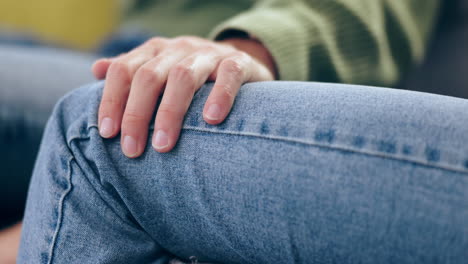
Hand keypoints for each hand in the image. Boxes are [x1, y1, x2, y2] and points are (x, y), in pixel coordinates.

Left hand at [92, 36, 275, 156]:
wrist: (240, 62)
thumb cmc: (193, 77)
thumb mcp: (161, 70)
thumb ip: (131, 72)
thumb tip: (96, 69)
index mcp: (155, 51)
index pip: (124, 70)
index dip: (112, 100)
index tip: (107, 134)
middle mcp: (179, 49)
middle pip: (149, 76)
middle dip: (136, 114)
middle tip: (132, 150)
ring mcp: (209, 54)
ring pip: (183, 76)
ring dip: (169, 112)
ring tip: (163, 145)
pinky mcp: (239, 62)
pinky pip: (229, 74)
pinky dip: (219, 95)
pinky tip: (211, 120)